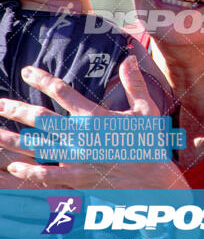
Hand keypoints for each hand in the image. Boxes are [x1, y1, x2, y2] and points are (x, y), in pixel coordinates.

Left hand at [0, 57, 188, 189]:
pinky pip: (47, 175)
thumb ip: (133, 83)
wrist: (153, 181)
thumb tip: (128, 58)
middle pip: (41, 119)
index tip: (27, 71)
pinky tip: (13, 166)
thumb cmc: (149, 142)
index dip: (42, 79)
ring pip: (38, 146)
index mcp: (96, 116)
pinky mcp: (77, 178)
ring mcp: (77, 159)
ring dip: (14, 139)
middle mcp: (81, 136)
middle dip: (16, 109)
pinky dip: (28, 171)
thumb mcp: (145, 109)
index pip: (63, 92)